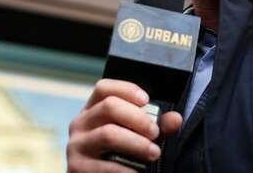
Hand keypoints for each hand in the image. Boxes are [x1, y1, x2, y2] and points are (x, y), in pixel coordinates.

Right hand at [67, 79, 182, 172]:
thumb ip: (156, 126)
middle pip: (109, 106)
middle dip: (138, 118)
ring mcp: (76, 145)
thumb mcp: (137, 136)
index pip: (104, 88)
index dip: (126, 89)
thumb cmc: (119, 155)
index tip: (146, 100)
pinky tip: (139, 172)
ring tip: (154, 153)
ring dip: (136, 143)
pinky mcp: (77, 168)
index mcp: (93, 110)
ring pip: (108, 134)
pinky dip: (127, 170)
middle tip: (155, 132)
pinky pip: (106, 166)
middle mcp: (80, 124)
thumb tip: (176, 118)